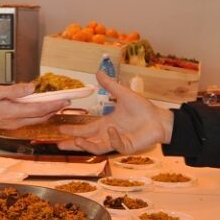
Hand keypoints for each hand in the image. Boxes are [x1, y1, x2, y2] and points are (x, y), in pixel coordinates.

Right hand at [0, 83, 68, 130]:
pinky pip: (27, 121)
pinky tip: (37, 109)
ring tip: (54, 105)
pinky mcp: (8, 125)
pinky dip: (36, 115)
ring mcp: (12, 125)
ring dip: (46, 113)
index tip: (65, 101)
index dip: (54, 105)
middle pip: (40, 118)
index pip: (40, 110)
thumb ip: (15, 91)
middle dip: (54, 110)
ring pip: (34, 121)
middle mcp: (15, 121)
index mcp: (13, 112)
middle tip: (65, 102)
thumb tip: (32, 88)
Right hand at [56, 71, 173, 153]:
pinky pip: (115, 145)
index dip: (73, 130)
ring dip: (87, 145)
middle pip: (87, 142)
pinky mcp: (127, 147)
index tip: (60, 129)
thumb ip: (109, 85)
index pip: (86, 129)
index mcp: (106, 124)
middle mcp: (109, 134)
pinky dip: (112, 138)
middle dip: (73, 143)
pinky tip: (111, 129)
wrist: (159, 119)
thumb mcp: (123, 94)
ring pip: (97, 148)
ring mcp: (117, 142)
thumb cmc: (142, 109)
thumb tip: (97, 71)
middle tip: (59, 143)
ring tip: (77, 141)